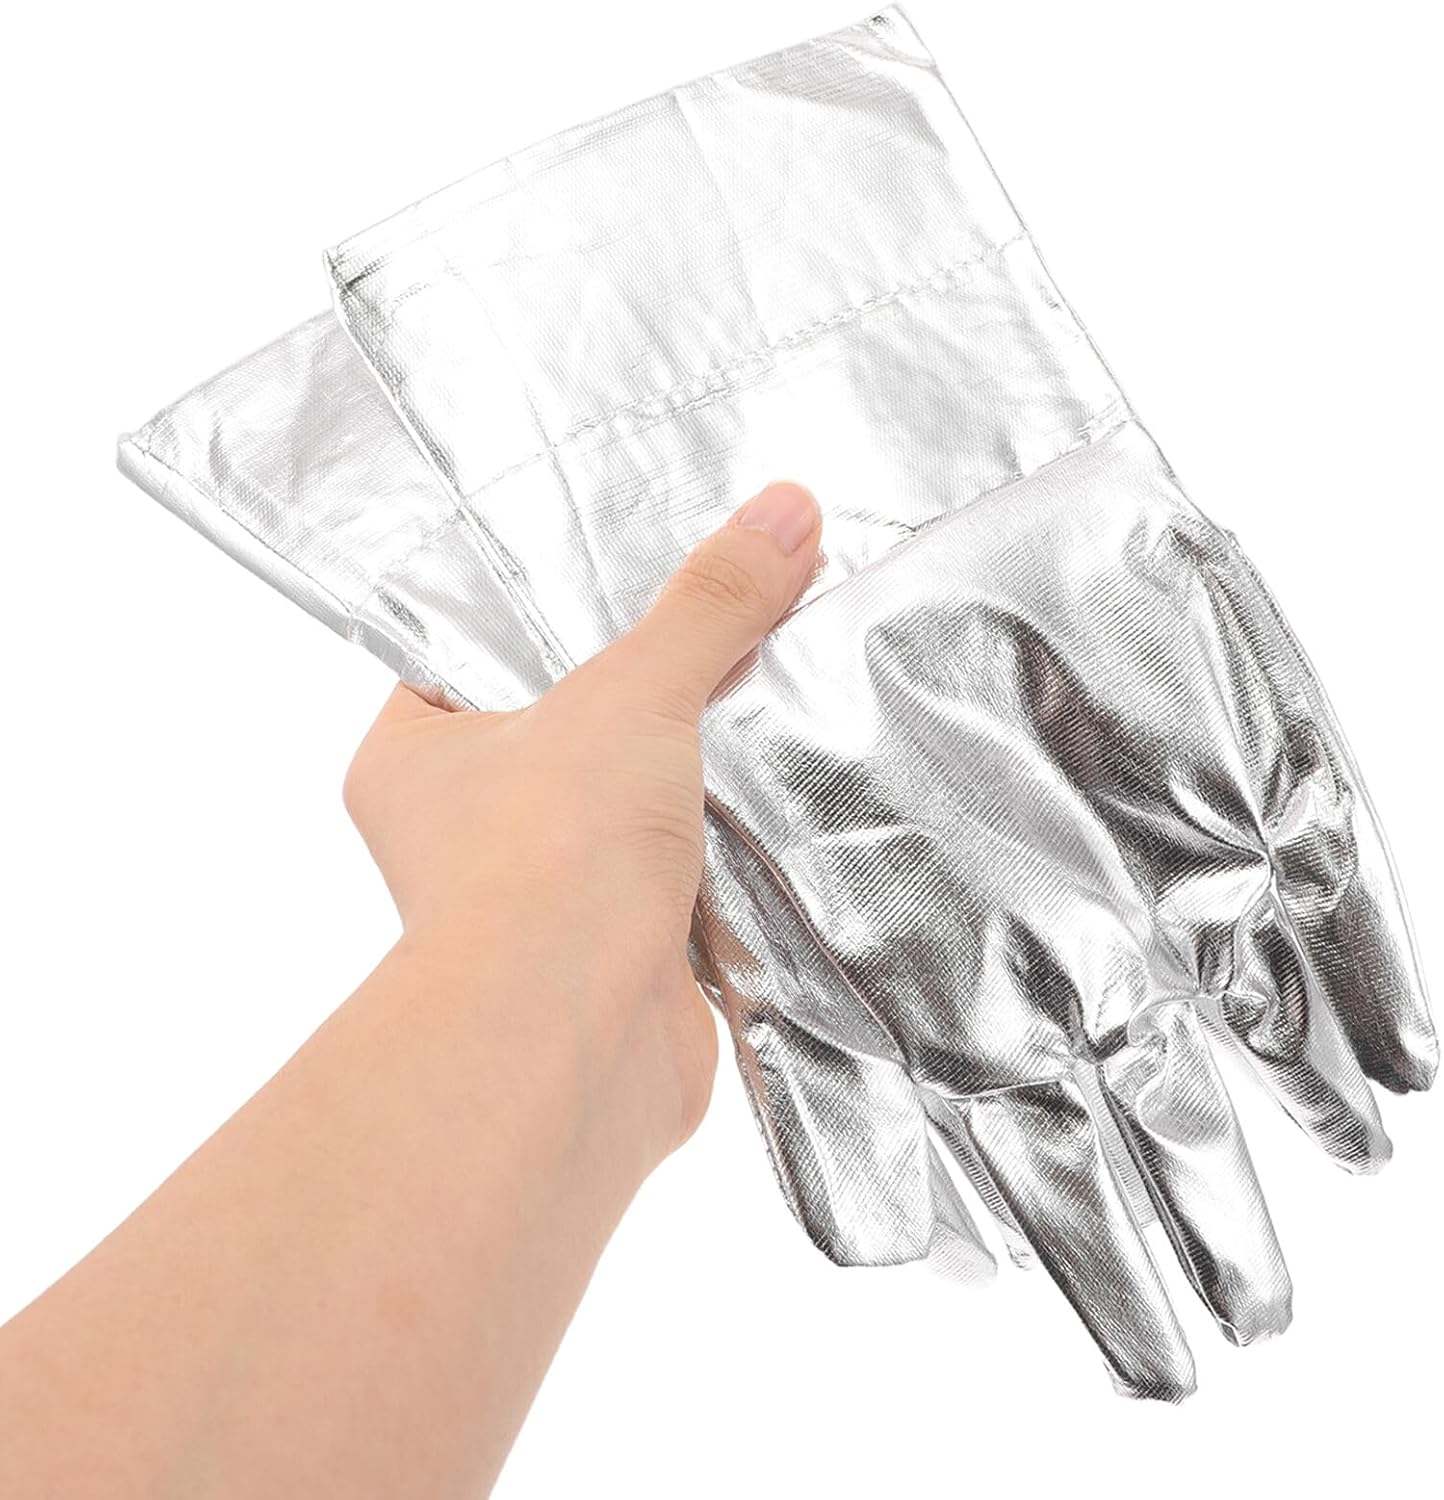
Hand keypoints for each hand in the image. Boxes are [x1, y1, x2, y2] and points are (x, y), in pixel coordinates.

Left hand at [341, 481, 821, 1158]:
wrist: (576, 1044)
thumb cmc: (548, 862)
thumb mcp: (632, 694)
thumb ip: (707, 605)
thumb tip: (784, 510)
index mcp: (414, 755)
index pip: (474, 654)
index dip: (551, 612)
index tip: (630, 568)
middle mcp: (464, 830)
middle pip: (567, 727)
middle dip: (646, 692)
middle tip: (721, 620)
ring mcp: (540, 896)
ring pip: (627, 804)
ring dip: (691, 774)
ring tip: (767, 693)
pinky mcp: (616, 949)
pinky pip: (677, 873)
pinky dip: (722, 846)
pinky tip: (782, 795)